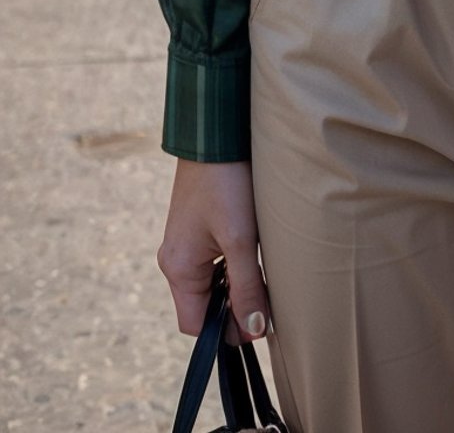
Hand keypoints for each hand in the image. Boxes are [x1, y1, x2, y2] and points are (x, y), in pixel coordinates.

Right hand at [157, 158, 269, 343]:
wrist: (216, 133)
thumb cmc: (226, 183)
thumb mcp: (241, 239)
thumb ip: (247, 286)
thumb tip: (253, 330)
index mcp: (176, 268)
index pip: (195, 325)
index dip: (226, 329)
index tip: (259, 321)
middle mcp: (175, 260)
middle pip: (205, 305)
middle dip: (235, 305)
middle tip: (267, 293)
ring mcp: (186, 243)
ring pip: (213, 282)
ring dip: (238, 282)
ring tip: (263, 267)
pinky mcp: (199, 227)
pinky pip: (216, 260)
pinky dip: (236, 263)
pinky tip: (256, 249)